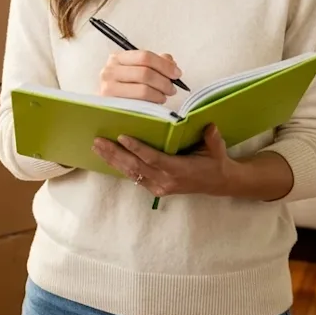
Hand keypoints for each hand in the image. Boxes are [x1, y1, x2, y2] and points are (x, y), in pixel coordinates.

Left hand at [93, 124, 236, 197]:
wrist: (219, 183)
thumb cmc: (215, 162)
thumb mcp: (217, 150)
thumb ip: (212, 139)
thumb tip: (210, 125)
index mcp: (179, 170)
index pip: (153, 158)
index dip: (137, 148)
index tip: (121, 137)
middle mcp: (166, 181)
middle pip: (136, 166)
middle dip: (115, 153)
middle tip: (98, 141)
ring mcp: (159, 186)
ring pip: (131, 173)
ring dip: (113, 160)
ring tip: (97, 147)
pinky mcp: (155, 189)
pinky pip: (135, 176)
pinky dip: (120, 166)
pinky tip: (108, 156)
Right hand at [98, 50, 181, 103]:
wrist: (108, 108)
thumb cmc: (126, 89)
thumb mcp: (139, 71)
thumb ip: (156, 63)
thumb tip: (171, 62)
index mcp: (117, 58)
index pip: (144, 56)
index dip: (164, 65)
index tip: (177, 73)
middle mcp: (109, 70)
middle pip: (145, 72)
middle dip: (164, 81)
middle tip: (172, 89)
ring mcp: (108, 88)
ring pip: (143, 88)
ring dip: (160, 93)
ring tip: (164, 96)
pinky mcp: (111, 105)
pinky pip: (138, 103)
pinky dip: (152, 102)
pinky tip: (156, 102)